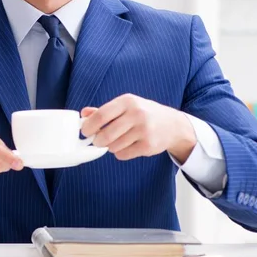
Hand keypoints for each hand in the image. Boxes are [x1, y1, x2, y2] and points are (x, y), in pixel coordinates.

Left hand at [80, 94, 196, 162]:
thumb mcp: (126, 105)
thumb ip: (104, 110)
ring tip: (118, 140)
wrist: (173, 125)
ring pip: (113, 146)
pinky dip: (120, 153)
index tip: (84, 131)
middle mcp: (136, 114)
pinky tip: (127, 146)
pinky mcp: (148, 146)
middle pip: (106, 134)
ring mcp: (144, 131)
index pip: (102, 115)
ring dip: (110, 147)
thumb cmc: (144, 113)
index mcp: (128, 101)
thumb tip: (83, 114)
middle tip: (97, 141)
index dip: (89, 125)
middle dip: (97, 140)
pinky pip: (123, 154)